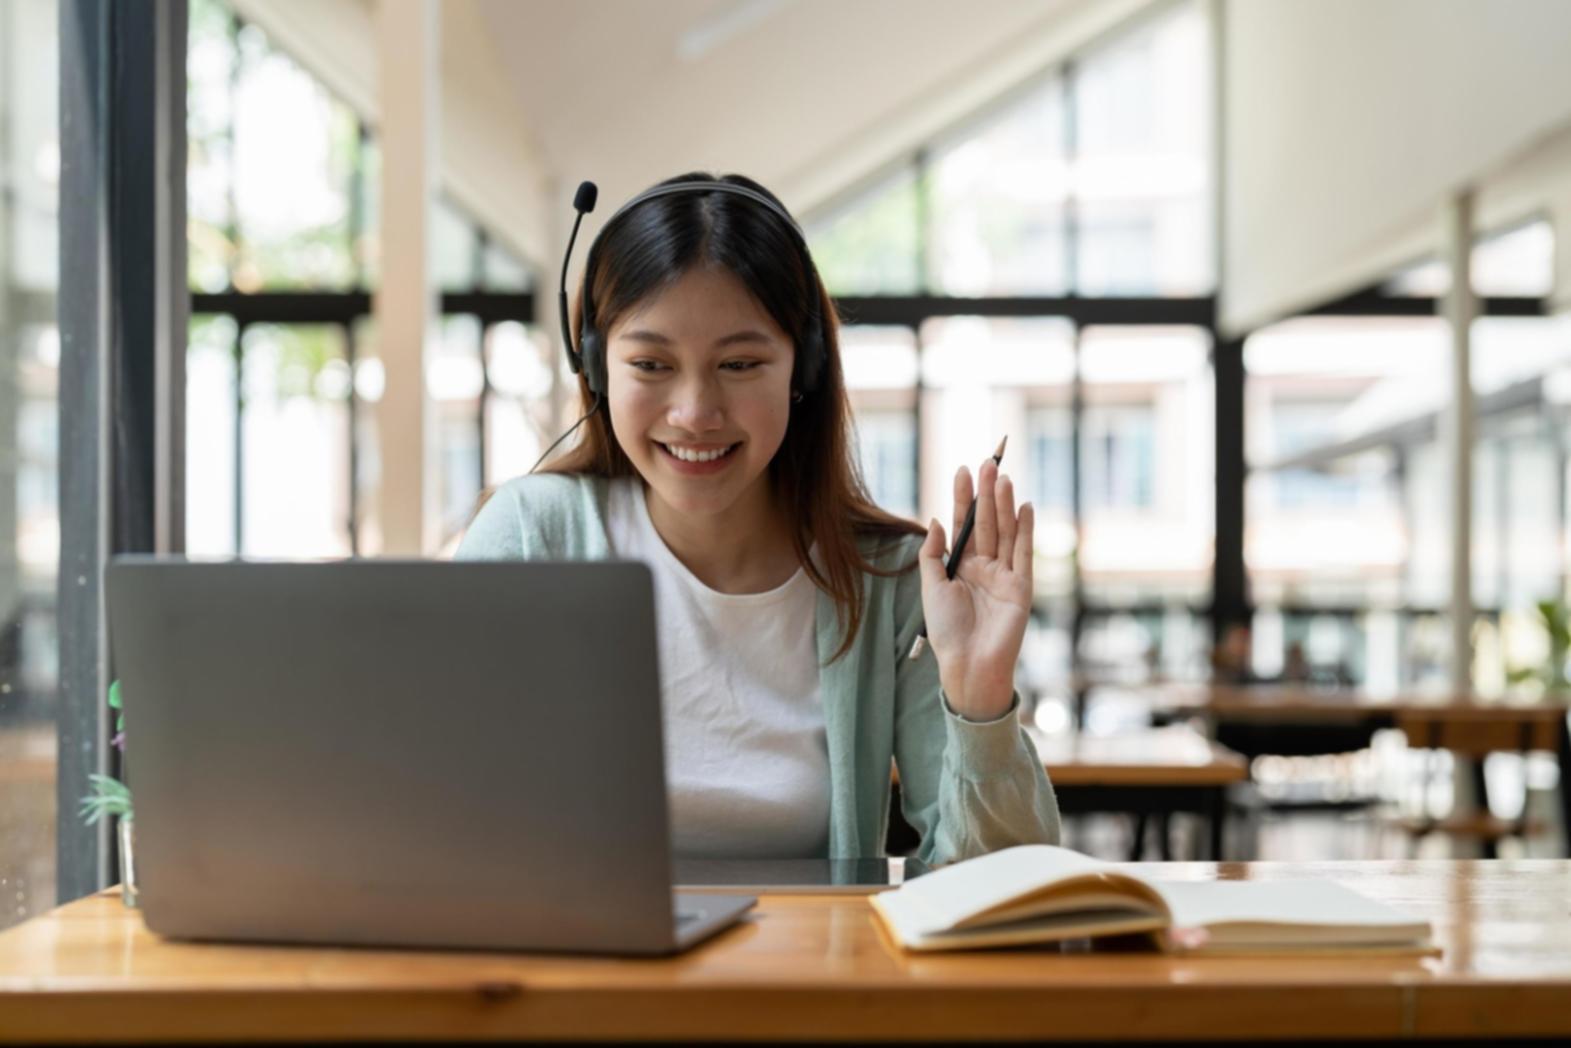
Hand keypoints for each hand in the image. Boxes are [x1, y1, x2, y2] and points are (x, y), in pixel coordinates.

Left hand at [917, 460, 1033, 721]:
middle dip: (985, 493)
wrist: (969, 664)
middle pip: (986, 523)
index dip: (962, 498)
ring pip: (1005, 532)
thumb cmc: (947, 631)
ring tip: (1002, 477)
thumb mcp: (931, 587)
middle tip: (986, 462)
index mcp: (961, 567)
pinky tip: (1025, 507)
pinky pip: (1024, 553)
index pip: (963, 525)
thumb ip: (933, 554)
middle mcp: (984, 567)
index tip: (961, 469)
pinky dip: (1026, 530)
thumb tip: (935, 520)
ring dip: (1004, 505)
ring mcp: (1004, 575)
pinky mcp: (1021, 587)